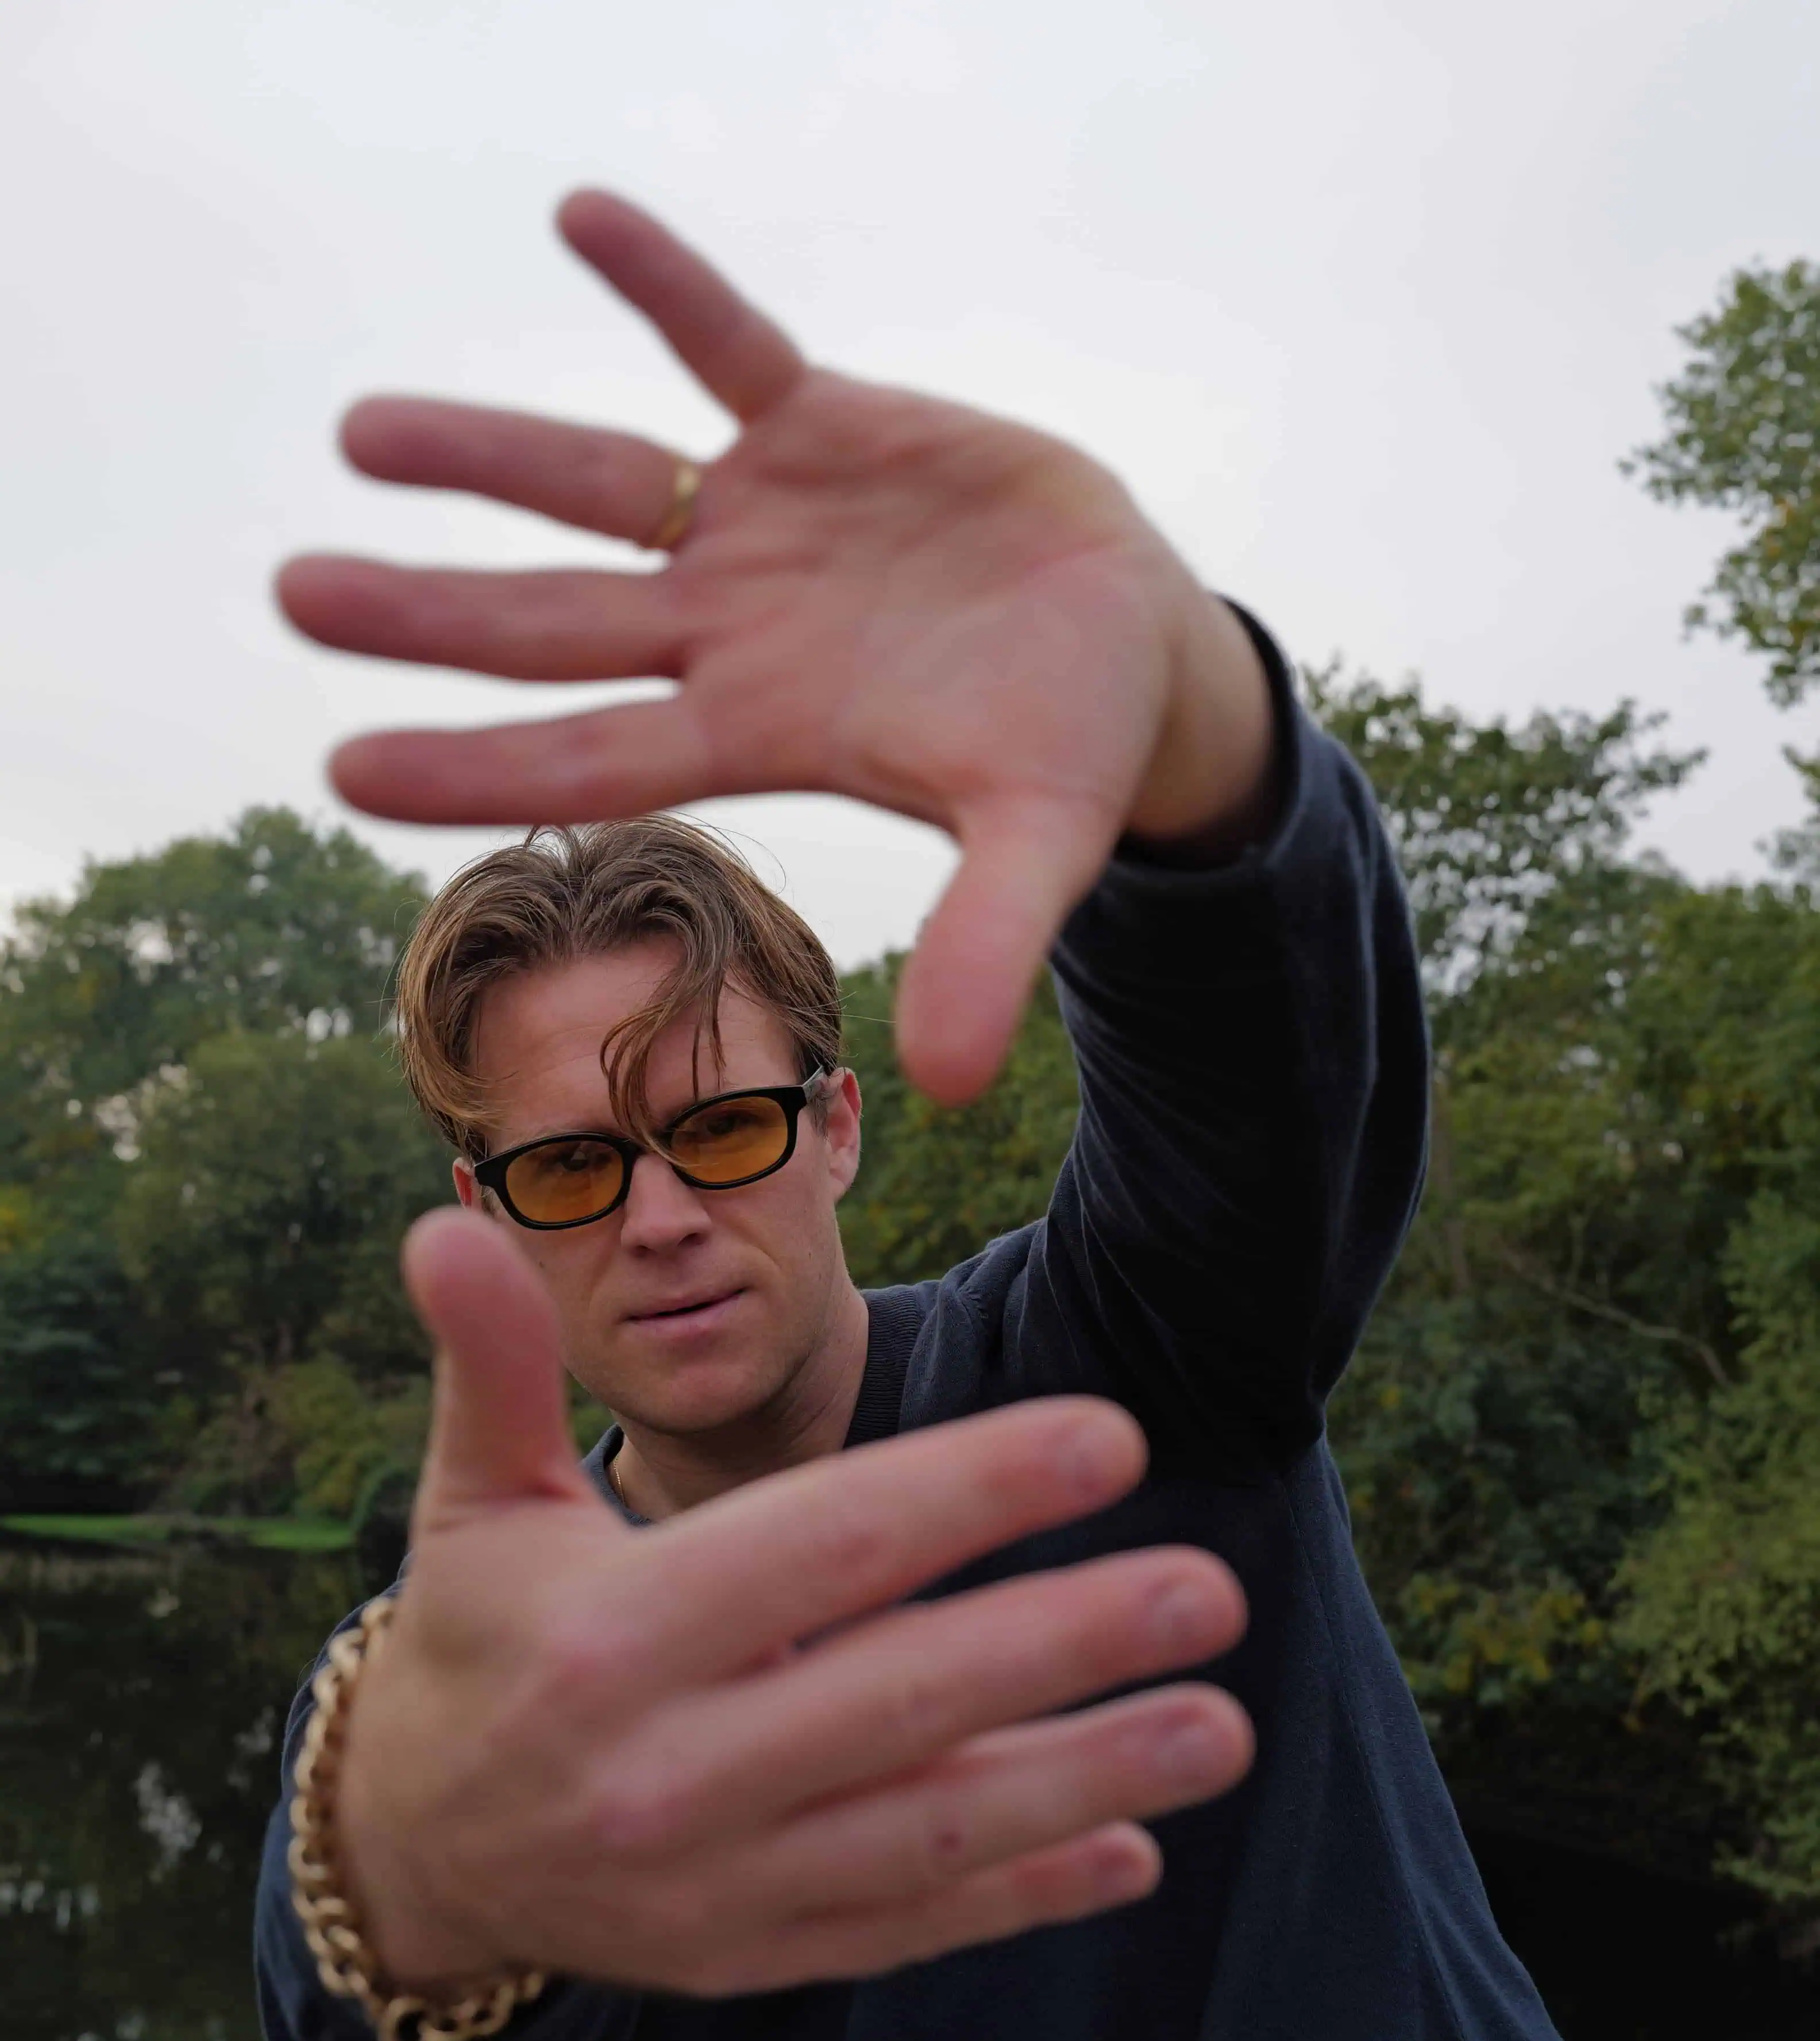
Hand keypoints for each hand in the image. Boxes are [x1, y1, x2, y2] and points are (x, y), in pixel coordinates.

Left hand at [278, 191, 1274, 1103]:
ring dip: (486, 455)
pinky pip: (727, 344)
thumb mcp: (1040, 843)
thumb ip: (988, 944)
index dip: (475, 766)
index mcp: (761, 735)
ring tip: (359, 435)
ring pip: (596, 486)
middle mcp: (731, 633)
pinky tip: (582, 217)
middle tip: (292, 596)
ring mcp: (763, 525)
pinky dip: (666, 289)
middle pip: (551, 623)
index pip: (592, 760)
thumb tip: (951, 1084)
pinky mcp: (822, 424)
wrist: (1127, 637)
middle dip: (429, 613)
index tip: (346, 771)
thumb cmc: (1070, 748)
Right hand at [334, 1208, 1250, 1997]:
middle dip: (1065, 1642)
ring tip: (1220, 1728)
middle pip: (900, 1697)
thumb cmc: (479, 1636)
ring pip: (926, 1833)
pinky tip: (1134, 1855)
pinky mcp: (751, 1954)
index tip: (1110, 1436)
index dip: (970, 1488)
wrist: (418, 1849)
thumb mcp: (470, 1498)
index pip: (820, 1549)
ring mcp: (716, 1884)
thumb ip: (491, 1365)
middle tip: (1210, 1590)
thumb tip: (448, 1221)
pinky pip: (906, 1927)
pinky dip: (1023, 1895)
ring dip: (1084, 1780)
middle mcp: (666, 1775)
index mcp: (610, 1640)